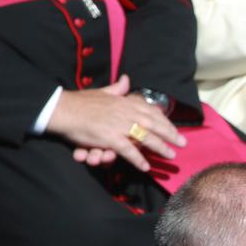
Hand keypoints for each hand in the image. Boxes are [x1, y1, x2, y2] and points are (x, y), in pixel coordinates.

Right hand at [44, 75, 185, 172]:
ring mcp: (119, 125)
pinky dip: (138, 159)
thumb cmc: (80, 102)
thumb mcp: (102, 92)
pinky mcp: (110, 138)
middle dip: (171, 134)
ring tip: (172, 156)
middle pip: (155, 124)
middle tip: (183, 143)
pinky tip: (146, 166)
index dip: (165, 120)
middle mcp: (126, 113)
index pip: (151, 111)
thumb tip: (126, 79)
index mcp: (125, 102)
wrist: (61, 109)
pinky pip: (128, 151)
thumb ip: (117, 89)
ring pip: (146, 138)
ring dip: (161, 148)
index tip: (174, 127)